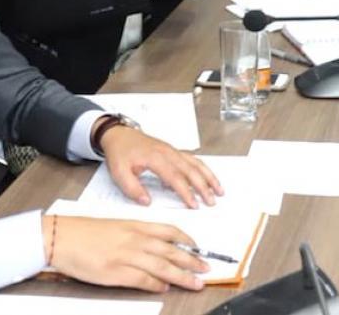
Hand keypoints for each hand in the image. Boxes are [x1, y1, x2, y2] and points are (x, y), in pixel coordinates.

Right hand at [44, 214, 207, 291]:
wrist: (60, 237)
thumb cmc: (84, 232)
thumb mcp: (115, 227)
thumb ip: (136, 235)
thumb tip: (155, 247)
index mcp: (135, 225)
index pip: (170, 231)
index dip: (188, 241)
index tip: (199, 248)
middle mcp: (135, 239)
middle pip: (172, 251)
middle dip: (193, 261)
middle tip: (207, 269)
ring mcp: (126, 255)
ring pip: (163, 266)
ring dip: (182, 276)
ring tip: (196, 283)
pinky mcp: (116, 272)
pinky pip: (143, 279)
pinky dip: (157, 284)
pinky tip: (165, 287)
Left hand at [98, 121, 223, 207]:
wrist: (119, 134)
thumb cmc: (120, 152)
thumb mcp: (119, 173)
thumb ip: (133, 189)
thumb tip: (147, 201)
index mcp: (156, 158)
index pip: (175, 177)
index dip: (186, 192)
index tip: (193, 204)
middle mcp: (168, 153)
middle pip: (191, 170)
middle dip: (204, 187)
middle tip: (211, 201)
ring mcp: (173, 151)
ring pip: (196, 163)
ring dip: (209, 177)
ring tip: (219, 191)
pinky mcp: (174, 151)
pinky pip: (193, 159)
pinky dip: (204, 169)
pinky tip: (209, 178)